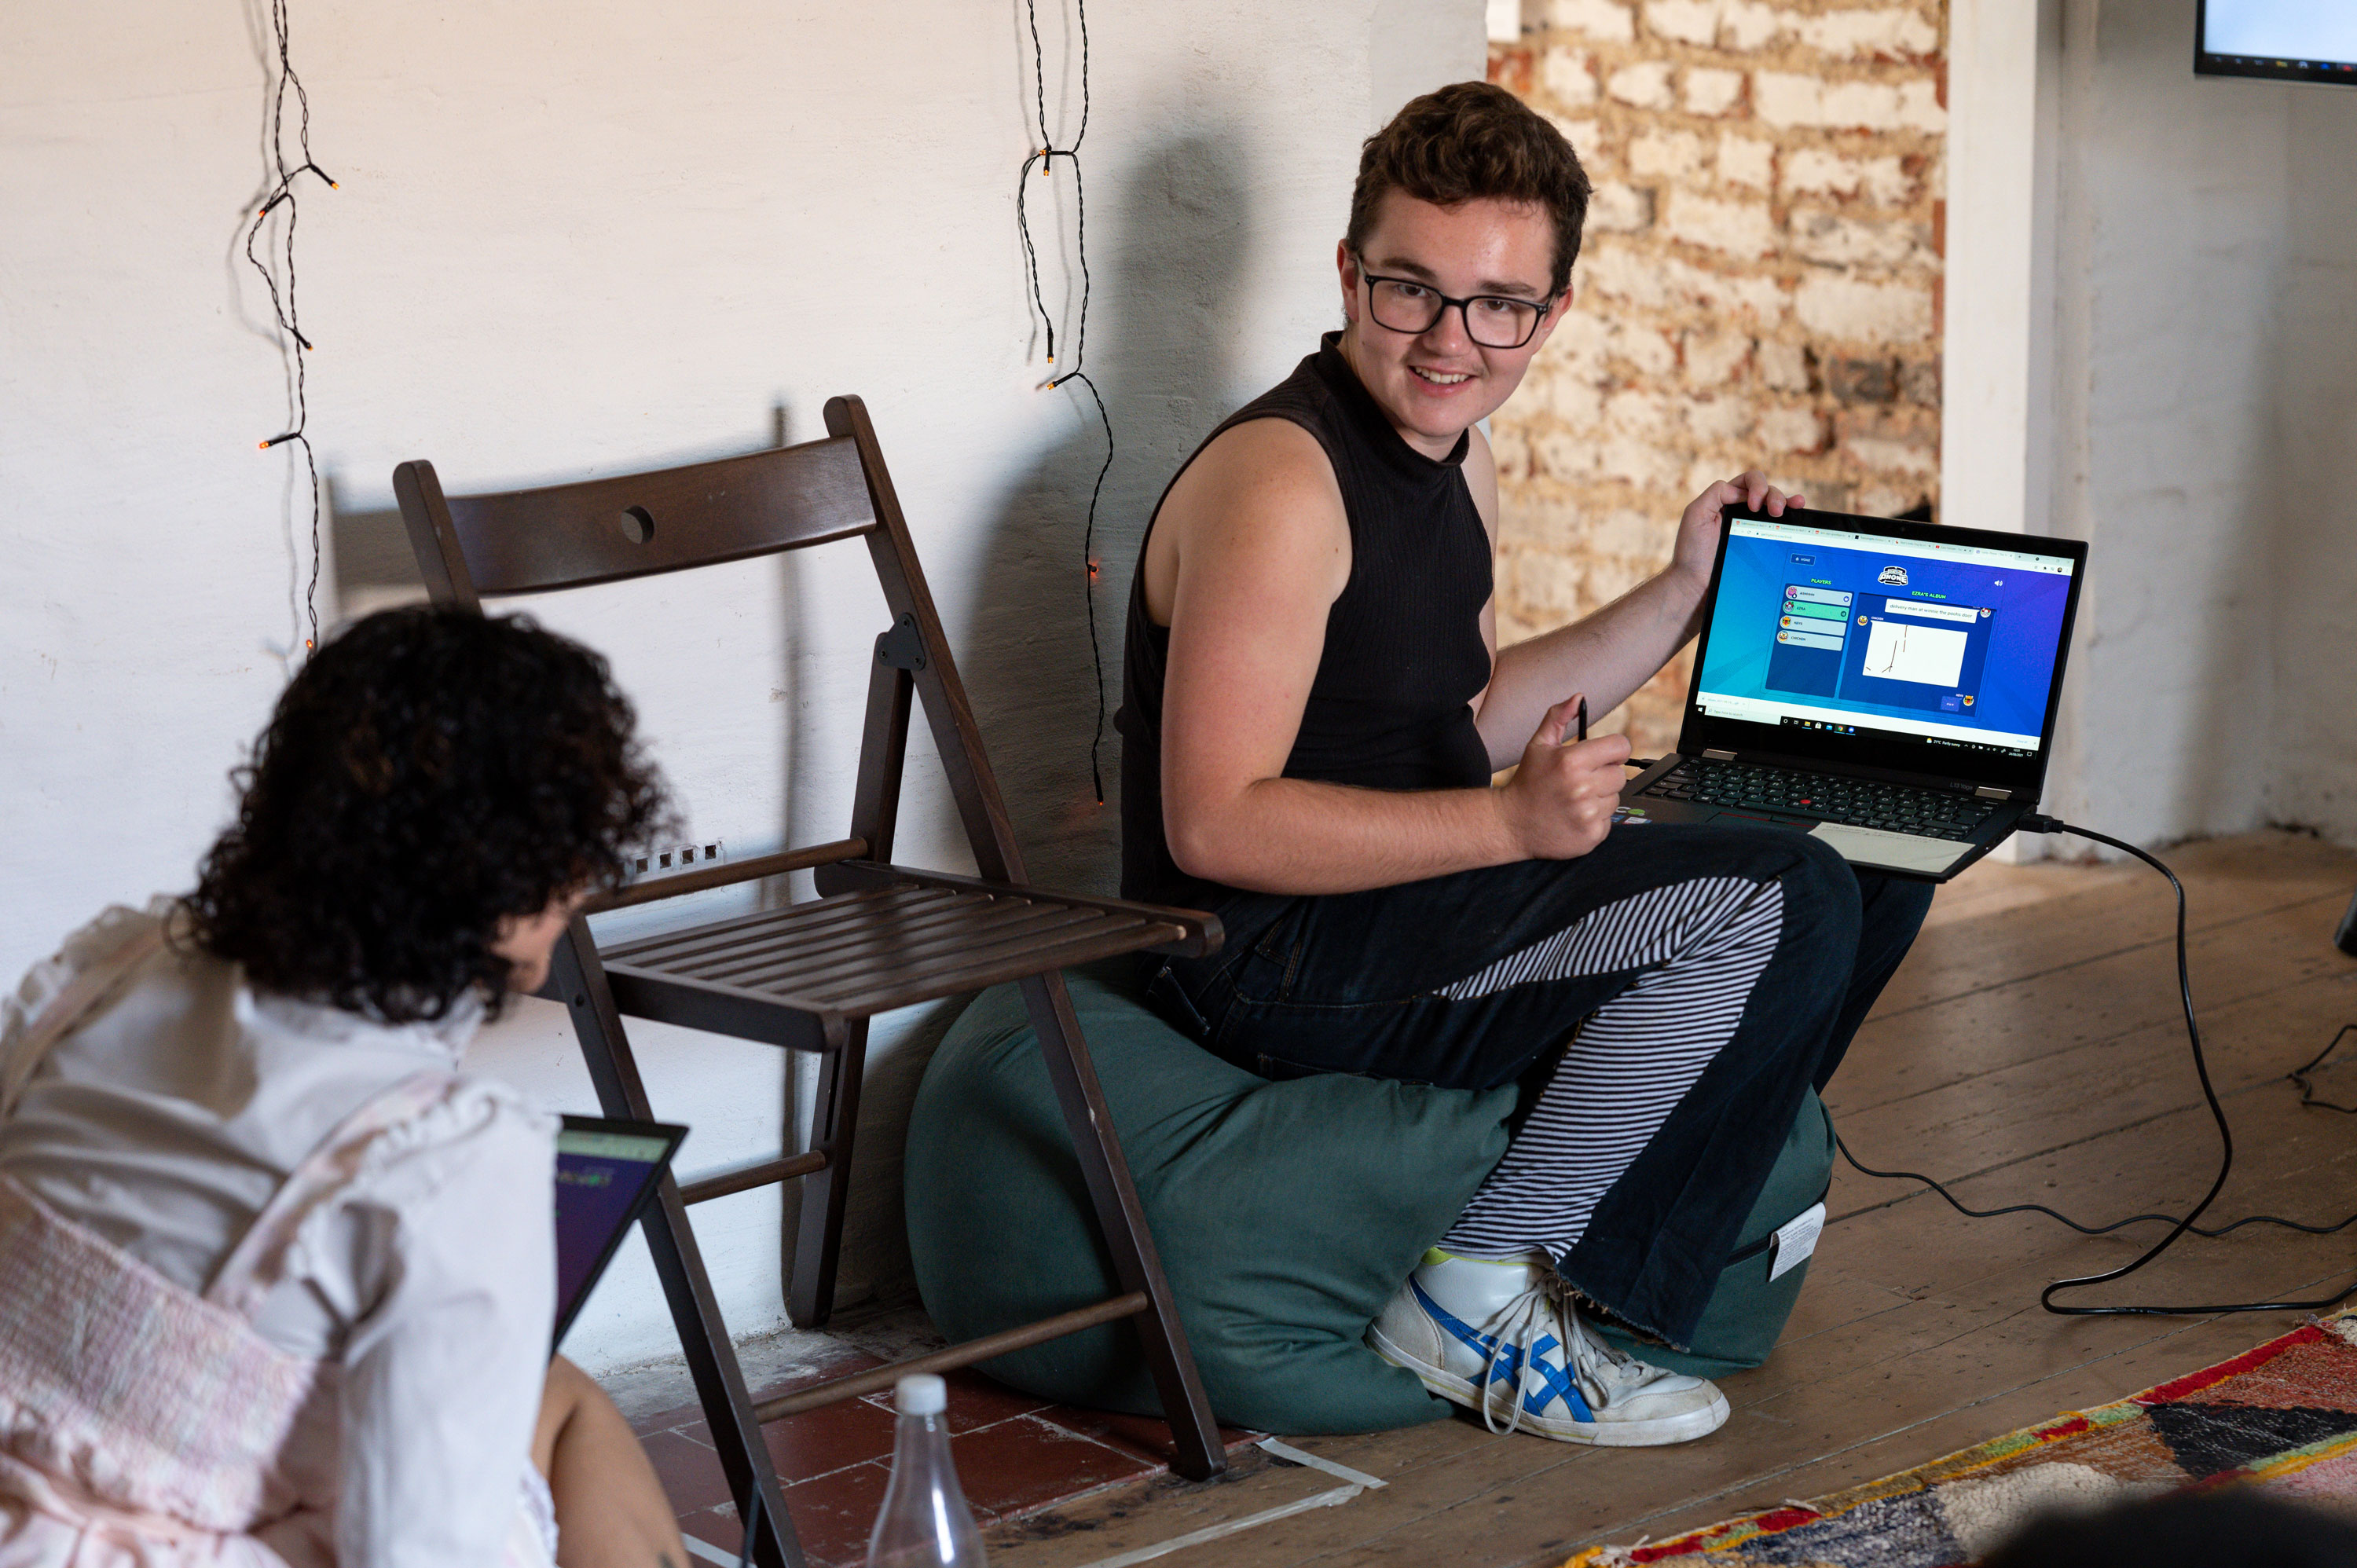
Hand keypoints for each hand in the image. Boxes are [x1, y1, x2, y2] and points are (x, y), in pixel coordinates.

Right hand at [1499, 694, 1633, 860]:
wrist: (1512, 824)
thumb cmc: (1528, 782)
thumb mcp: (1538, 745)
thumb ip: (1558, 717)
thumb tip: (1578, 698)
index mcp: (1571, 761)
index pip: (1620, 747)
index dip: (1614, 750)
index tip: (1604, 756)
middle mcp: (1581, 787)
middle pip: (1620, 774)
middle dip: (1604, 775)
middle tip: (1581, 781)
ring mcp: (1587, 813)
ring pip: (1615, 798)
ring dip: (1599, 798)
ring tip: (1575, 800)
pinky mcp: (1591, 835)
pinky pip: (1608, 820)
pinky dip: (1595, 819)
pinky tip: (1575, 816)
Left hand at [1670, 469, 1806, 593]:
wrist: (1697, 584)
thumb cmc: (1692, 552)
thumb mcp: (1696, 515)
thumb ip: (1715, 494)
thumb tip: (1742, 491)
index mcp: (1725, 501)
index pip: (1748, 481)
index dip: (1756, 486)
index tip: (1753, 506)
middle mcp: (1741, 511)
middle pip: (1767, 491)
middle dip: (1774, 496)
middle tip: (1775, 511)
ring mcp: (1754, 526)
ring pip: (1776, 505)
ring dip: (1785, 501)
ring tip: (1791, 508)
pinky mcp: (1762, 542)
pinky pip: (1781, 524)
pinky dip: (1792, 513)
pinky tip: (1800, 508)